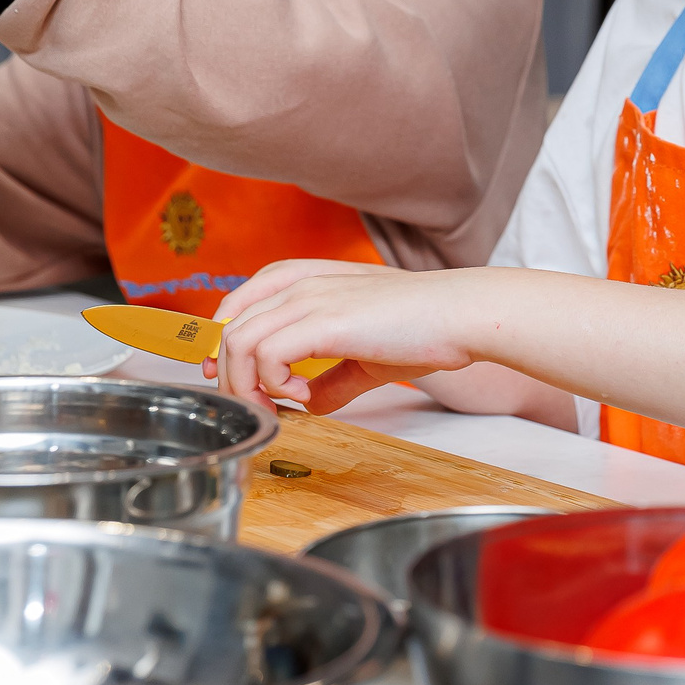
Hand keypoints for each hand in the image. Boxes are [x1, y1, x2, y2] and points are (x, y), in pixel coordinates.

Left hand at [212, 260, 477, 410]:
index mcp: (309, 279)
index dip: (225, 339)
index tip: (228, 376)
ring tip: (272, 406)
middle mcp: (301, 283)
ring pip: (238, 342)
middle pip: (230, 326)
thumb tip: (311, 404)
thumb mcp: (367, 355)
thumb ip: (333, 378)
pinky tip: (304, 396)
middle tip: (252, 404)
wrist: (459, 315)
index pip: (242, 301)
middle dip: (228, 374)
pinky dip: (273, 384)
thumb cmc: (424, 328)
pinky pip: (266, 356)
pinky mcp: (321, 322)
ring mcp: (309, 299)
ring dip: (245, 384)